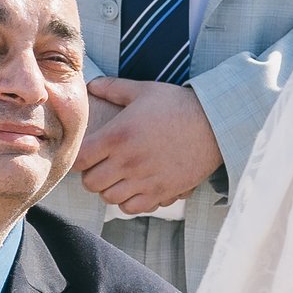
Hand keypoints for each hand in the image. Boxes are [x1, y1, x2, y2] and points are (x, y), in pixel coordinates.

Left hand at [78, 77, 221, 215]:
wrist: (214, 124)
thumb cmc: (178, 105)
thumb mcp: (144, 90)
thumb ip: (113, 88)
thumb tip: (91, 85)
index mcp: (118, 136)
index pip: (80, 159)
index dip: (79, 157)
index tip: (87, 153)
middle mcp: (128, 161)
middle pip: (90, 183)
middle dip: (91, 175)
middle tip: (100, 166)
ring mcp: (144, 180)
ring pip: (109, 198)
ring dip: (109, 189)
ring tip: (117, 177)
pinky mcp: (161, 192)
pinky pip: (132, 208)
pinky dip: (128, 201)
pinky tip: (134, 188)